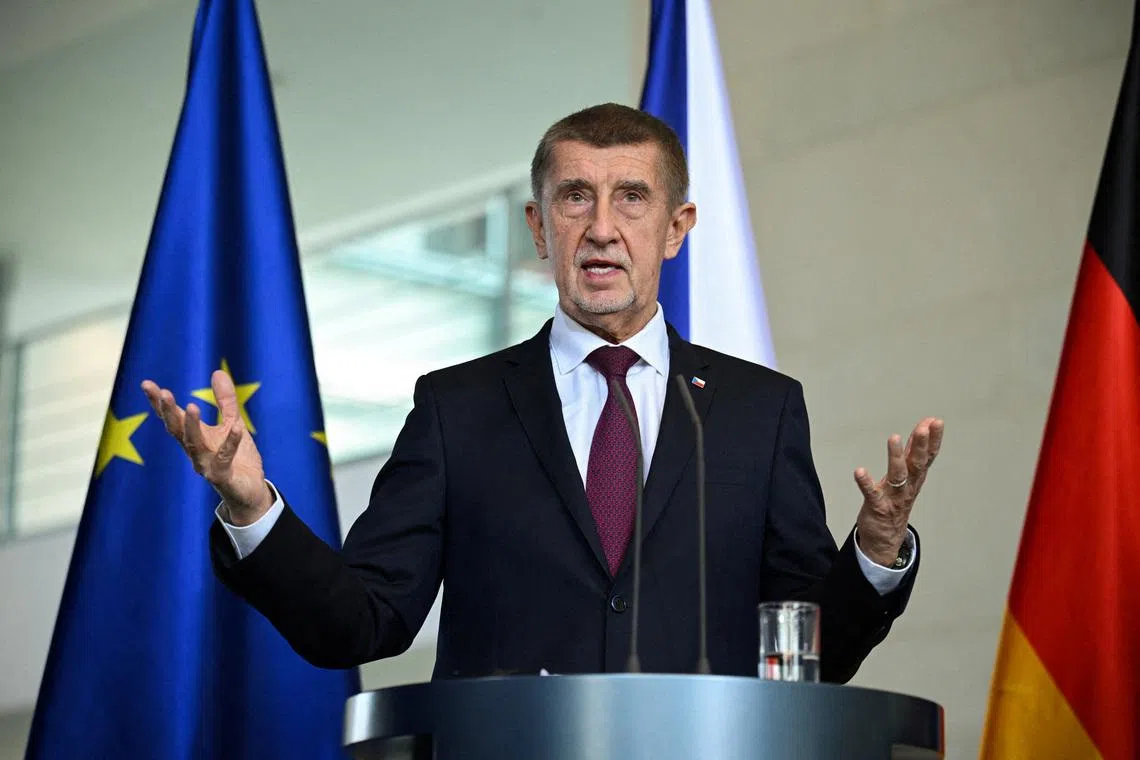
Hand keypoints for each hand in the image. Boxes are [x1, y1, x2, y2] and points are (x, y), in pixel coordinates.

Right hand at [141, 370, 272, 524]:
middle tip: (163, 392)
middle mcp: (195, 452)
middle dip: (168, 412)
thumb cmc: (238, 459)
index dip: (158, 403)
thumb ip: (225, 401)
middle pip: (176, 430)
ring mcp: (206, 465)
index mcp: (195, 438)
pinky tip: (238, 427)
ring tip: (190, 406)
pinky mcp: (222, 477)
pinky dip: (231, 443)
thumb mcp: (233, 424)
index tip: (146, 384)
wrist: (250, 492)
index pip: (172, 418)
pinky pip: (225, 459)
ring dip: (191, 426)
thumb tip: (217, 372)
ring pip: (194, 445)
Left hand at [853, 417, 943, 565]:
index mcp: (915, 479)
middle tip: (924, 427)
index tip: (936, 422)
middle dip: (921, 445)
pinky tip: (859, 471)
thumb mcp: (907, 477)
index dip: (933, 440)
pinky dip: (866, 483)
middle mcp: (908, 487)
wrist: (885, 540)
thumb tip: (922, 429)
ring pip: (898, 476)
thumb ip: (912, 453)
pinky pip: (872, 494)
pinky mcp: (878, 507)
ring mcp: (893, 497)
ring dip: (896, 457)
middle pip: (917, 464)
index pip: (927, 457)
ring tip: (894, 438)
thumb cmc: (895, 502)